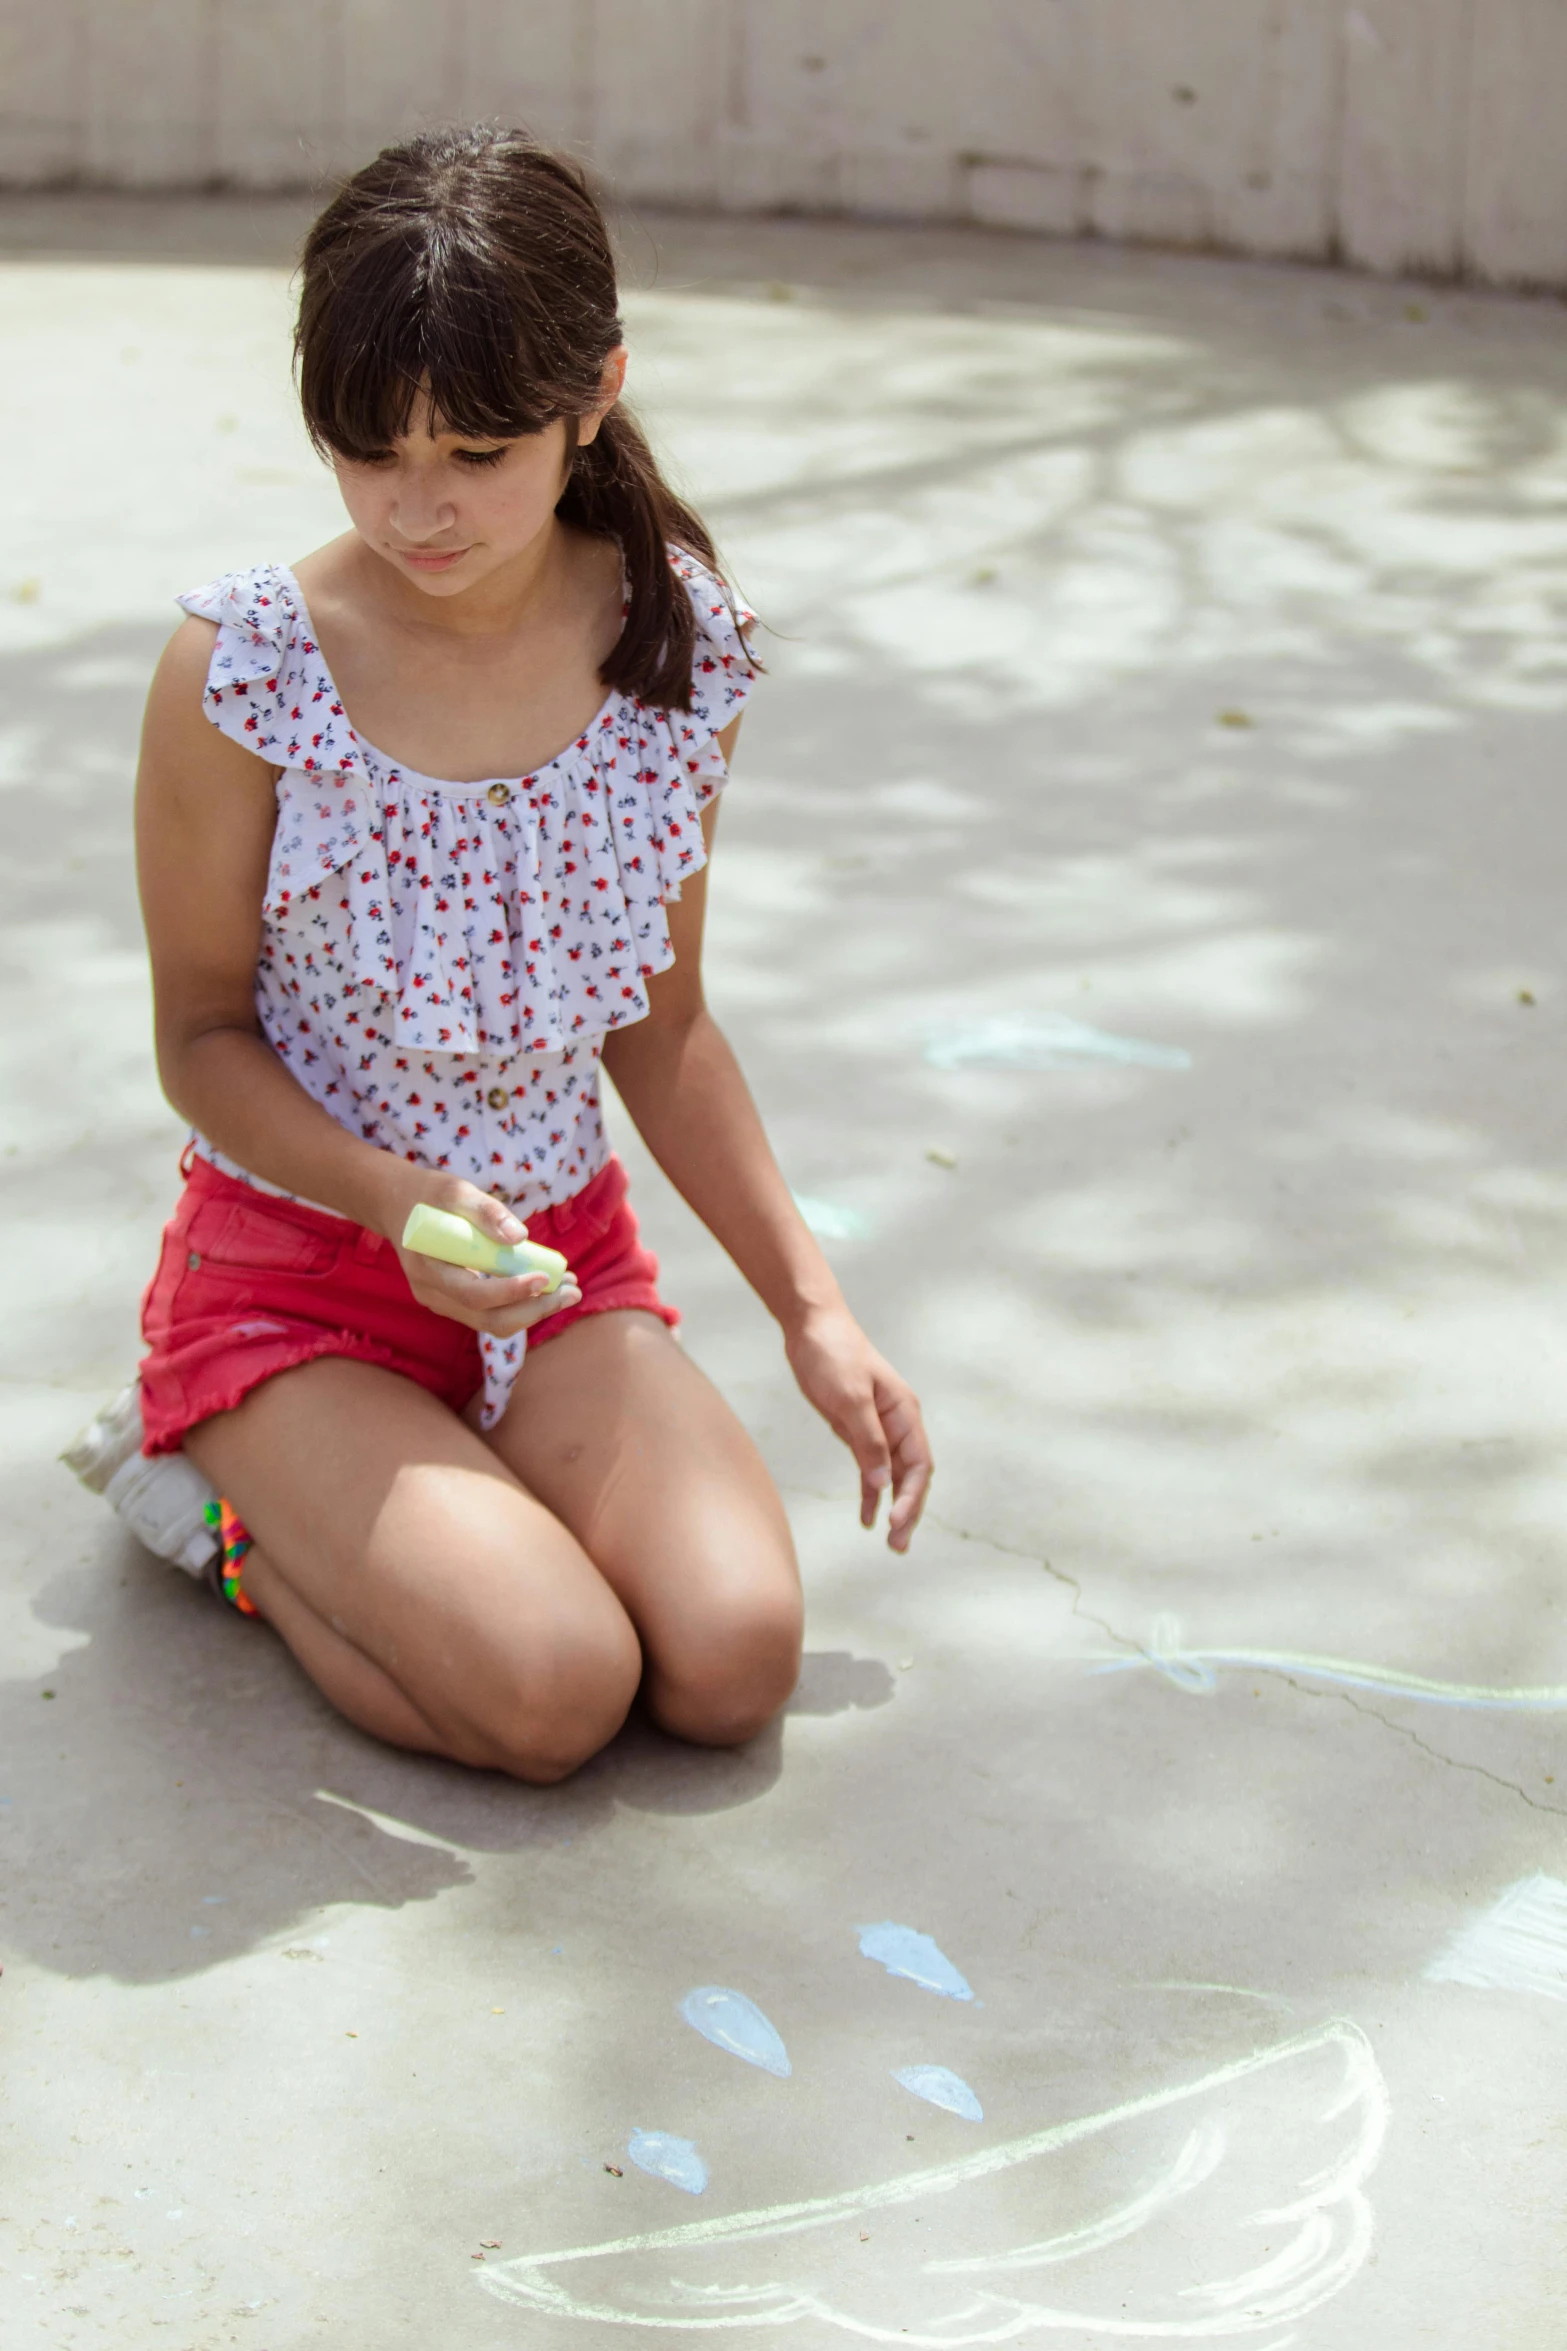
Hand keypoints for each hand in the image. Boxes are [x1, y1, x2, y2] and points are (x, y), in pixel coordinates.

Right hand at [391, 1175, 580, 1338]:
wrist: (399, 1206)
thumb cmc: (429, 1195)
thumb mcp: (455, 1190)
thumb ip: (485, 1211)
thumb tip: (521, 1237)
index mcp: (427, 1269)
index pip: (473, 1295)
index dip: (512, 1291)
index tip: (545, 1277)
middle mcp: (432, 1295)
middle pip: (489, 1319)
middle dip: (536, 1310)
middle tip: (573, 1292)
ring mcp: (443, 1303)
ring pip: (493, 1323)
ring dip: (535, 1311)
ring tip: (570, 1290)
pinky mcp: (456, 1302)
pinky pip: (492, 1313)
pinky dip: (523, 1305)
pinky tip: (550, 1288)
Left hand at [784, 1303, 931, 1550]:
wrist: (811, 1327)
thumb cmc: (834, 1355)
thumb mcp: (850, 1398)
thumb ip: (867, 1440)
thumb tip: (882, 1482)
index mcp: (904, 1412)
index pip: (918, 1464)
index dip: (911, 1496)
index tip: (896, 1522)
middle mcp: (897, 1423)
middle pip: (910, 1476)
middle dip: (908, 1511)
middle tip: (898, 1547)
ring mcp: (878, 1428)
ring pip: (892, 1476)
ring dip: (891, 1507)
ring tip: (891, 1543)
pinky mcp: (856, 1430)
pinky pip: (870, 1468)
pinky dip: (870, 1492)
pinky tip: (866, 1517)